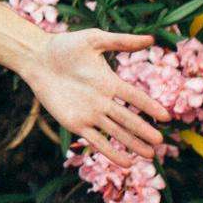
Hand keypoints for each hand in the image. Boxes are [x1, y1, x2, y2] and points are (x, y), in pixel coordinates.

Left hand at [21, 29, 172, 165]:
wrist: (37, 58)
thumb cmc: (64, 45)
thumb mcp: (94, 39)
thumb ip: (121, 42)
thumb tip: (151, 39)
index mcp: (110, 82)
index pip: (134, 97)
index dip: (149, 106)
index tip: (165, 117)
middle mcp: (103, 101)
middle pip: (128, 119)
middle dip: (143, 131)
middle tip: (160, 142)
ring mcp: (90, 114)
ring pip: (116, 133)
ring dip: (132, 144)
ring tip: (149, 156)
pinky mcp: (75, 123)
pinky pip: (96, 141)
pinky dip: (110, 152)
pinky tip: (126, 163)